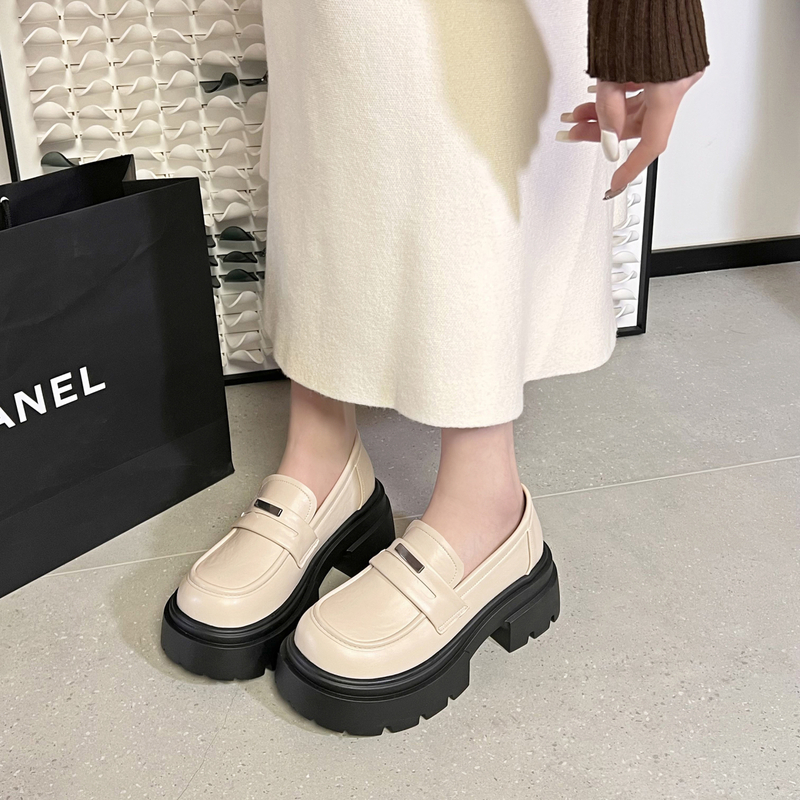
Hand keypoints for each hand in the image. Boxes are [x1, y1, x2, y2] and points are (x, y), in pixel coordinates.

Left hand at [559, 71, 703, 198]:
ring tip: (575, 116)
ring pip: (637, 107)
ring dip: (604, 114)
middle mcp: (678, 81)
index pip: (650, 143)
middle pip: (638, 124)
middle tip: (574, 133)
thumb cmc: (636, 11)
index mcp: (670, 87)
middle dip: (602, 131)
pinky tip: (595, 99)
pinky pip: (643, 90)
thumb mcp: (610, 70)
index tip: (616, 182)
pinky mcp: (669, 62)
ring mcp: (676, 72)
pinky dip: (618, 97)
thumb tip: (607, 141)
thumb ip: (607, 111)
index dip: (631, 167)